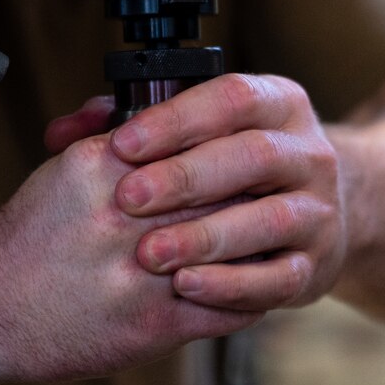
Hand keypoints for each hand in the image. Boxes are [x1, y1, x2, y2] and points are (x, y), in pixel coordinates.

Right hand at [0, 131, 261, 382]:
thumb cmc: (30, 234)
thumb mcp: (67, 167)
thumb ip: (113, 134)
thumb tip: (144, 108)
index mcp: (109, 170)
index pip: (200, 148)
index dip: (235, 153)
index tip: (253, 156)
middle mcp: (128, 220)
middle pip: (225, 194)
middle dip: (255, 194)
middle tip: (277, 193)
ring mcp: (143, 276)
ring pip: (235, 252)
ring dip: (261, 246)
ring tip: (274, 238)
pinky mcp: (152, 326)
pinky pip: (228, 309)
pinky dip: (251, 296)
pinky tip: (258, 285)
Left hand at [103, 74, 346, 312]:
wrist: (309, 216)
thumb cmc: (232, 169)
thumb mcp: (199, 132)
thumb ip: (132, 124)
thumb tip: (65, 131)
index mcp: (279, 104)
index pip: (234, 98)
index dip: (177, 119)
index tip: (123, 143)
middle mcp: (309, 153)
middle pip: (255, 155)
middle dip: (186, 177)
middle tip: (128, 199)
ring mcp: (319, 211)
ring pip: (272, 219)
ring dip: (207, 236)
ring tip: (151, 253)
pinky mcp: (316, 266)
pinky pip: (280, 279)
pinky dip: (232, 285)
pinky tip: (187, 286)